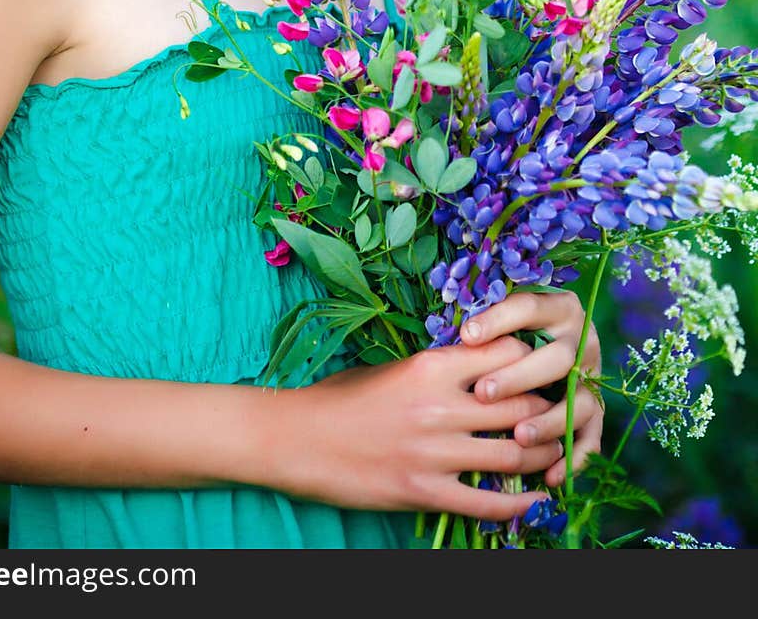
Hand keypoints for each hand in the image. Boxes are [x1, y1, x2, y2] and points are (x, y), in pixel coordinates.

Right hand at [274, 335, 561, 519]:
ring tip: (556, 455)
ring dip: (543, 456)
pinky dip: (520, 503)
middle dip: (548, 411)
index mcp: (430, 365)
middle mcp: (440, 405)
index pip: (505, 353)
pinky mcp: (424, 491)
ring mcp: (434, 451)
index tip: (541, 369)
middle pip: (520, 404)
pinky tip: (537, 499)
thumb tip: (477, 369)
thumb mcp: (391, 368)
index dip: (531, 360)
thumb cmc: (340, 398)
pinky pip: (487, 502)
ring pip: (514, 454)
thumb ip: (436, 369)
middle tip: (561, 415)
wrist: (297, 439)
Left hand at [459, 289, 603, 485]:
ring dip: (549, 421)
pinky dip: (573, 459)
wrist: (545, 358)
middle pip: (558, 357)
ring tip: (519, 436)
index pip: (529, 307)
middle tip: (484, 393)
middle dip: (519, 376)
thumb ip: (489, 328)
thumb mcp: (502, 324)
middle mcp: (583, 341)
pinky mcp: (597, 413)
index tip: (466, 336)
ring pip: (580, 401)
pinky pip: (591, 438)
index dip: (498, 320)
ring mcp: (592, 379)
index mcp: (558, 308)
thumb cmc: (507, 339)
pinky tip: (550, 476)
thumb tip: (460, 338)